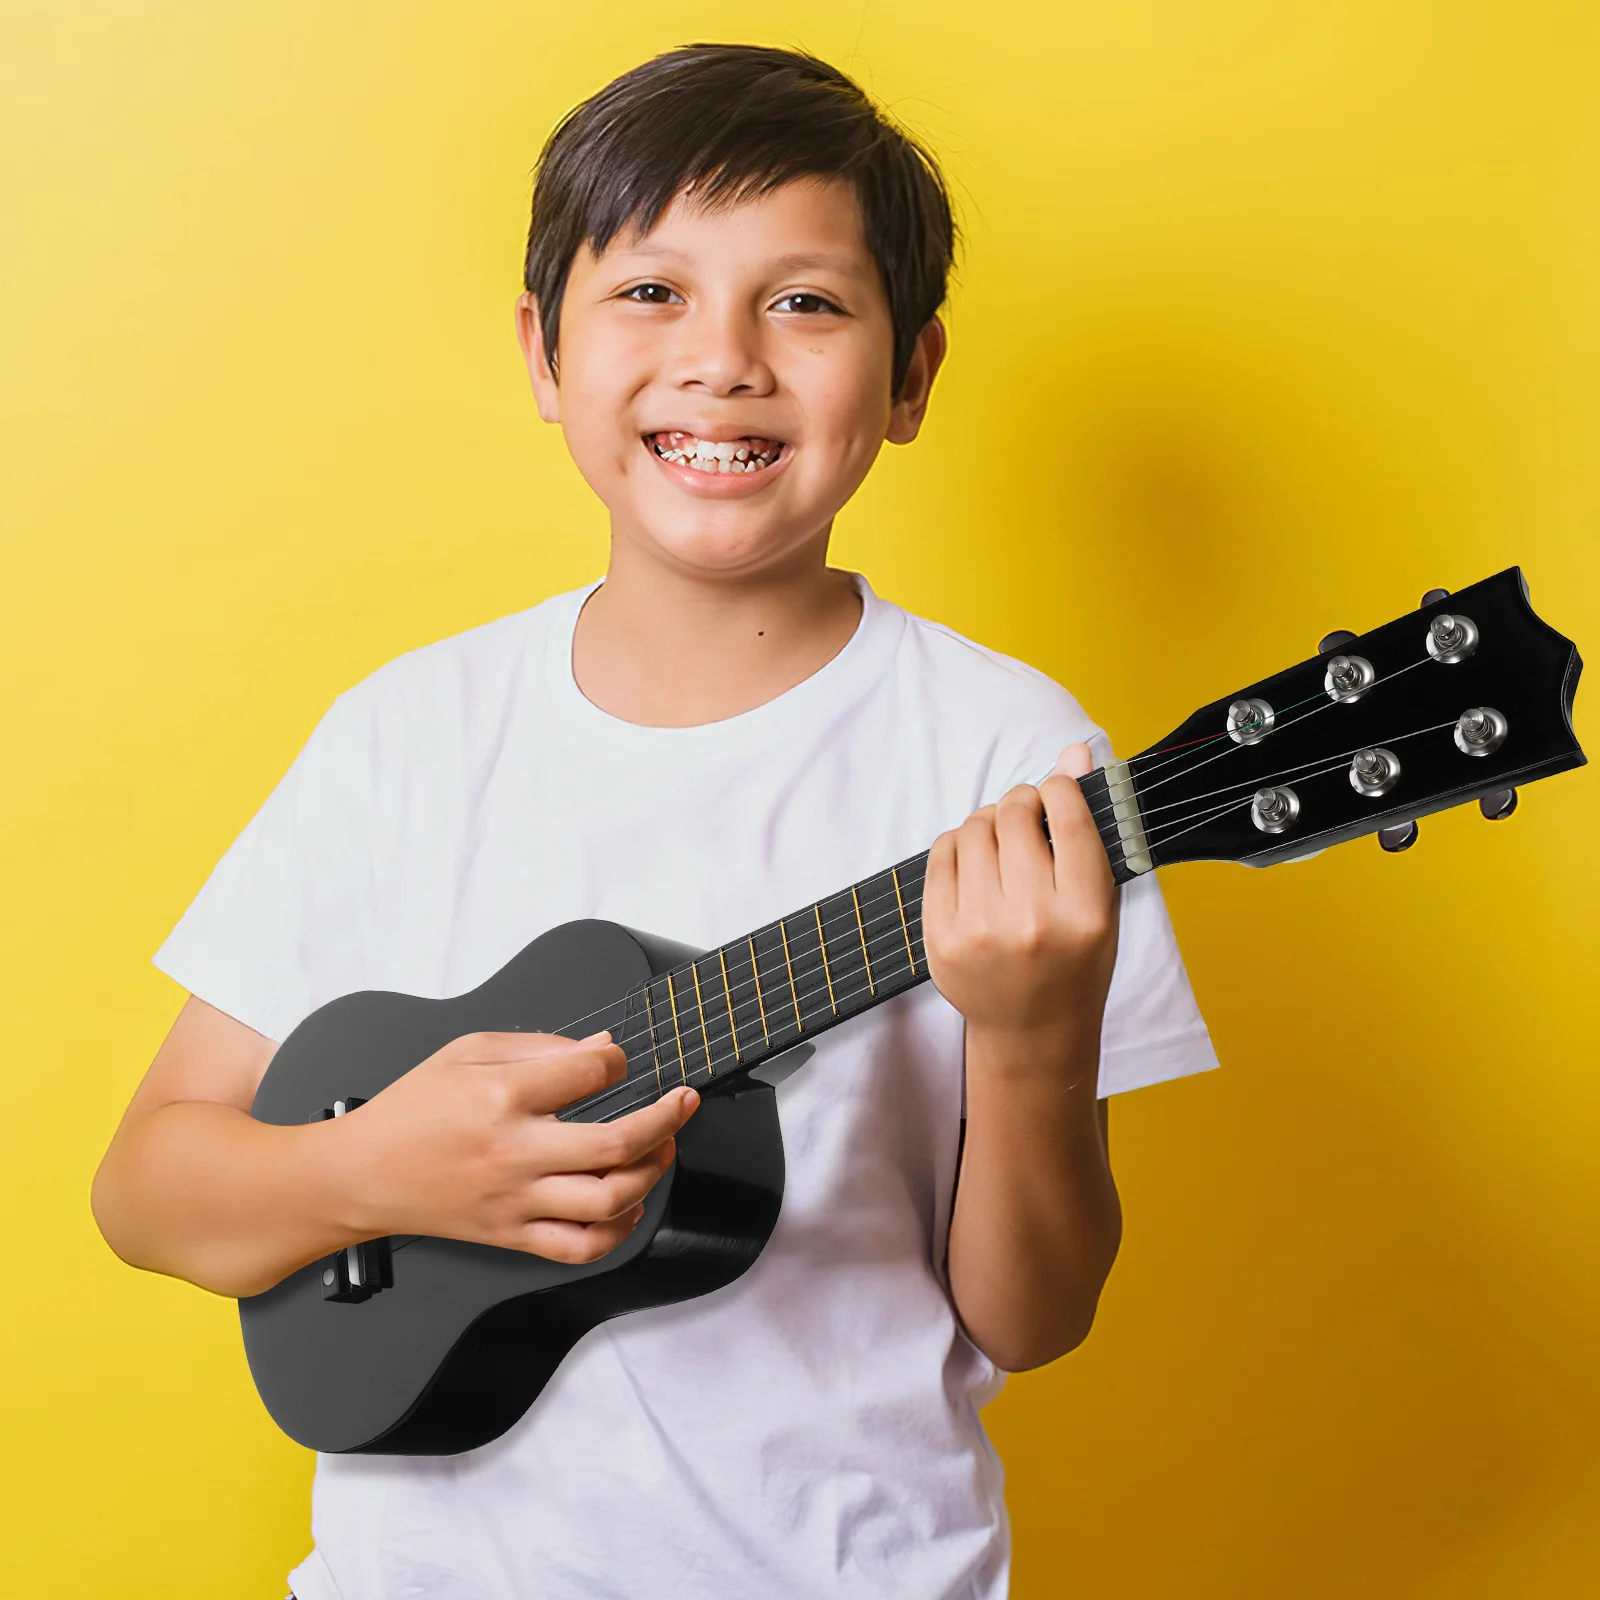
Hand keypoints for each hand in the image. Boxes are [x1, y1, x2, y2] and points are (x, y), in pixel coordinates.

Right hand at [334, 1030, 696, 1263]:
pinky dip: (618, 1229)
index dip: (618, 1061)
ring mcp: (516, 1201)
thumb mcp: (466, 1051)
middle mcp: (515, 1153)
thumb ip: (539, 1047)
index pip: (589, 1075)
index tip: (619, 1060)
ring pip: (608, 1199)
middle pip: (614, 1144)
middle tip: (682, 1102)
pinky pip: (580, 1246)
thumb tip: (600, 1048)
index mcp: (503, 1098)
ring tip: (660, 1147)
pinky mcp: (512, 1236)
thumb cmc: (410, 1111)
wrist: (360, 1175)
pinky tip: (629, 1203)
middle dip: (664, 1119)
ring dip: (651, 1172)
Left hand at [922, 742, 1118, 1045]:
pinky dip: (959, 845)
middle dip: (1022, 802)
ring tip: (1003, 844)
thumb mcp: (1099, 901)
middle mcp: (1031, 920)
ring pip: (975, 828)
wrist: (1032, 1029)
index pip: (1069, 817)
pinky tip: (977, 862)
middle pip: (1016, 816)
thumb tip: (1074, 751)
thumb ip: (1087, 828)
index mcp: (1085, 912)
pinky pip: (942, 854)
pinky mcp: (941, 935)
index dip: (1061, 787)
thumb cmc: (1074, 960)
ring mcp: (980, 930)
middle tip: (1027, 816)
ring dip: (989, 822)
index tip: (1057, 790)